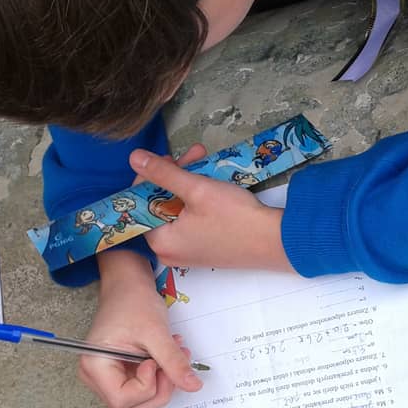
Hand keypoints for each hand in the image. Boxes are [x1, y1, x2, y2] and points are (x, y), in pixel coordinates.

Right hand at [78, 251, 202, 407]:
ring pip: (136, 404)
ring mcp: (105, 378)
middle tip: (170, 364)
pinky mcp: (117, 375)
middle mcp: (94, 376)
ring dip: (160, 386)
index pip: (123, 399)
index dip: (147, 386)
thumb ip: (173, 362)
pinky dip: (157, 380)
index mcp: (95, 365)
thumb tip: (193, 386)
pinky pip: (139, 392)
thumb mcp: (156, 332)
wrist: (127, 286)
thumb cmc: (133, 302)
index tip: (156, 361)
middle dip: (157, 391)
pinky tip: (164, 359)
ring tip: (170, 359)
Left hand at [130, 147, 292, 270]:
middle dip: (175, 175)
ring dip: (189, 183)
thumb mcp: (196, 188)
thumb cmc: (235, 217)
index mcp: (160, 242)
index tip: (169, 157)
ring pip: (176, 209)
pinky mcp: (202, 249)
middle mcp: (168, 251)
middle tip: (194, 154)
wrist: (274, 241)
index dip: (151, 175)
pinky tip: (211, 181)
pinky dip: (197, 200)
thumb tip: (134, 158)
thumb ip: (163, 173)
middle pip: (160, 204)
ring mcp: (186, 252)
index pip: (140, 202)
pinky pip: (189, 220)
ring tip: (206, 160)